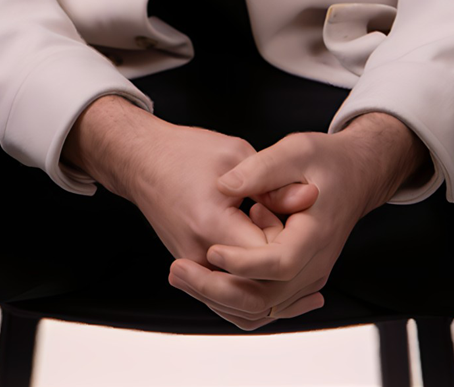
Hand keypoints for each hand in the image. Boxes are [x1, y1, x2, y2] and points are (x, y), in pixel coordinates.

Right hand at [93, 108, 320, 281]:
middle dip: (281, 266)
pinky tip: (274, 272)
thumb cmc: (186, 152)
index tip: (287, 208)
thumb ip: (273, 182)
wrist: (143, 162)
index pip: (269, 254)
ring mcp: (194, 267)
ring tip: (287, 254)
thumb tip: (309, 198)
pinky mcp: (192, 270)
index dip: (287, 234)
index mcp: (212, 224)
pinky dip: (252, 290)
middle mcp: (199, 255)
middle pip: (257, 286)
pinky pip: (228, 297)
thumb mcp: (235, 153)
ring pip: (243, 301)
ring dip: (270, 284)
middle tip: (288, 232)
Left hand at [167, 115, 427, 330]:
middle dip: (216, 288)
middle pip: (264, 299)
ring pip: (259, 308)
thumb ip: (261, 169)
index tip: (211, 249)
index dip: (242, 261)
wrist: (355, 175)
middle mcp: (314, 266)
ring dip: (218, 296)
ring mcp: (306, 279)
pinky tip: (203, 278)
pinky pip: (261, 305)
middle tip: (177, 269)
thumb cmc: (326, 160)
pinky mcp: (295, 282)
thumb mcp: (296, 150)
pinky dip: (231, 298)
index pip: (278, 263)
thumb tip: (226, 185)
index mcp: (316, 233)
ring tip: (181, 273)